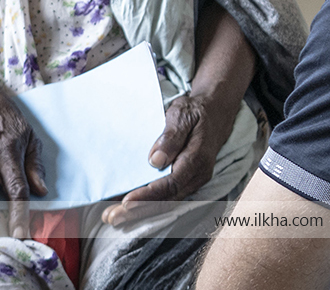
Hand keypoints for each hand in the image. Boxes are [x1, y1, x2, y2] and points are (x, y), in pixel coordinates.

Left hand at [101, 89, 239, 225]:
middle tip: (112, 217)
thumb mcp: (183, 114)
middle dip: (138, 211)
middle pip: (167, 199)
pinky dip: (147, 204)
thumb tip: (155, 160)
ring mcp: (193, 181)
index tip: (127, 201)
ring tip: (113, 216)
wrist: (217, 114)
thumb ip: (171, 136)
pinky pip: (167, 197)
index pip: (171, 184)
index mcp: (197, 159)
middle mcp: (197, 176)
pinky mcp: (186, 182)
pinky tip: (128, 207)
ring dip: (140, 211)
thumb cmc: (196, 112)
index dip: (148, 195)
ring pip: (166, 202)